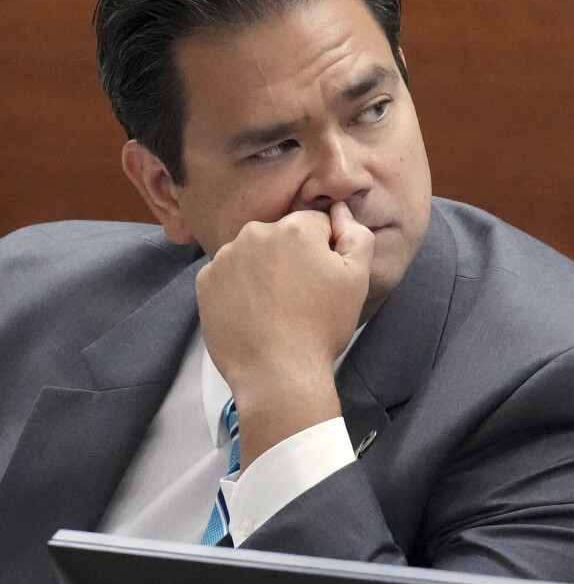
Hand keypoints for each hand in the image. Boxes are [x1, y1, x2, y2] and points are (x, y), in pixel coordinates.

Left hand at [196, 202, 372, 464]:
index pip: (317, 225)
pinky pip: (228, 275)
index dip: (326, 252)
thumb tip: (341, 210)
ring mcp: (225, 257)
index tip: (326, 281)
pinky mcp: (205, 282)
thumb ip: (357, 235)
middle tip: (302, 296)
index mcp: (295, 227)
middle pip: (282, 236)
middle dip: (293, 257)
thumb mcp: (358, 279)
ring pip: (253, 254)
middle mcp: (255, 232)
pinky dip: (239, 288)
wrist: (278, 373)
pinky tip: (253, 313)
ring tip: (276, 308)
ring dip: (264, 270)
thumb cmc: (322, 326)